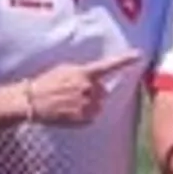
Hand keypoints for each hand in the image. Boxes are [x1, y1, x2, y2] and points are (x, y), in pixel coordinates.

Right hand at [24, 51, 140, 125]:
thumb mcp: (64, 70)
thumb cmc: (47, 83)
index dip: (125, 59)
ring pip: (98, 105)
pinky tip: (69, 111)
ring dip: (89, 105)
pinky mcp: (84, 118)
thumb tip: (95, 78)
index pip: (108, 65)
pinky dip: (84, 115)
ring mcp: (87, 104)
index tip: (139, 55)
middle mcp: (88, 88)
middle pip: (103, 91)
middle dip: (93, 92)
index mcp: (83, 73)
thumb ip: (83, 72)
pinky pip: (92, 117)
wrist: (33, 101)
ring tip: (69, 103)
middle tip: (74, 93)